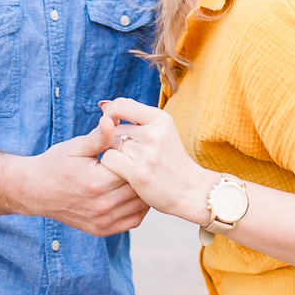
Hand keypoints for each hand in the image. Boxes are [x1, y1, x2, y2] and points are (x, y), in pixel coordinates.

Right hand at [18, 119, 150, 234]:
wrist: (34, 191)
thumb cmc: (55, 164)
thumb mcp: (75, 147)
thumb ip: (98, 136)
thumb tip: (111, 119)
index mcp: (96, 182)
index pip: (133, 167)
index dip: (137, 155)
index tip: (138, 147)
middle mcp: (101, 205)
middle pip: (138, 187)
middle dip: (143, 172)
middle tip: (147, 159)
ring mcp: (102, 220)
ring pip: (139, 204)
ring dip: (144, 189)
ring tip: (144, 174)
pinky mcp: (101, 230)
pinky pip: (133, 220)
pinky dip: (139, 207)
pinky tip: (136, 192)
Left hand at [96, 98, 215, 225]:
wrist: (191, 190)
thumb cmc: (170, 160)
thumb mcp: (161, 131)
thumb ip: (134, 116)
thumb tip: (103, 105)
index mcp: (160, 118)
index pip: (120, 105)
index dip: (110, 114)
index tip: (111, 127)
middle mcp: (154, 132)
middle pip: (114, 129)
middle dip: (114, 141)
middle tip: (131, 155)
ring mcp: (147, 152)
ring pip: (110, 145)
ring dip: (113, 155)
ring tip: (131, 164)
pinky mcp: (138, 171)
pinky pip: (108, 159)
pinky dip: (110, 166)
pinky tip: (123, 173)